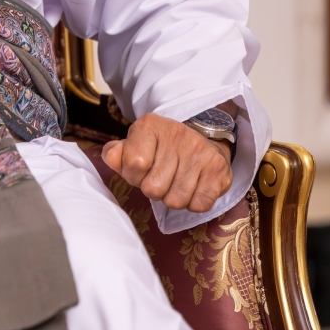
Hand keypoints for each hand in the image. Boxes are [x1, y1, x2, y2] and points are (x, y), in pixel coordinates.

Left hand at [101, 113, 232, 214]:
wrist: (202, 138)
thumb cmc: (160, 148)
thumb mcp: (134, 145)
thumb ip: (116, 155)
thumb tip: (110, 157)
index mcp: (149, 125)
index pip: (133, 164)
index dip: (134, 176)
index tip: (142, 169)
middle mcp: (177, 134)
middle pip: (153, 189)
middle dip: (154, 190)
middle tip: (161, 177)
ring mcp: (200, 151)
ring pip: (175, 201)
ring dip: (173, 198)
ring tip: (176, 182)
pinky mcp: (219, 169)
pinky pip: (199, 205)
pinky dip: (194, 202)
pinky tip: (194, 187)